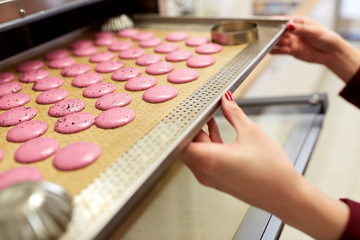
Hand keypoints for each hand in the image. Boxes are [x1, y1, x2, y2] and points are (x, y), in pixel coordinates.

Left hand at [178, 92, 348, 239]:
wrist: (285, 196)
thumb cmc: (271, 172)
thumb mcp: (251, 133)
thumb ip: (234, 114)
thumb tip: (226, 100)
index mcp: (209, 160)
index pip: (179, 143)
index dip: (177, 127)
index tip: (180, 113)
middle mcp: (205, 171)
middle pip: (186, 146)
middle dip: (190, 128)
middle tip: (195, 110)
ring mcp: (210, 178)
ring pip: (195, 152)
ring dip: (199, 135)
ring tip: (206, 116)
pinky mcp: (217, 180)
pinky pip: (204, 159)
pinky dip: (207, 145)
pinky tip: (214, 130)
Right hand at [271, 16, 359, 81]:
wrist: (332, 53)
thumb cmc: (327, 39)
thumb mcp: (315, 32)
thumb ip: (301, 29)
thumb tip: (289, 26)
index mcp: (301, 22)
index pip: (286, 20)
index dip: (277, 22)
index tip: (270, 23)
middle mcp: (295, 32)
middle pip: (280, 32)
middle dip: (273, 33)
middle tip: (268, 35)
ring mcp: (293, 41)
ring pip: (280, 41)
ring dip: (273, 43)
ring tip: (267, 44)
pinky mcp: (293, 51)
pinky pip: (282, 51)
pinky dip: (276, 51)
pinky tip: (270, 51)